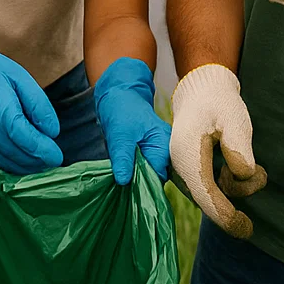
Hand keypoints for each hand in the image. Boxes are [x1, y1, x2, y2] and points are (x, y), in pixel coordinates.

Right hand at [0, 37, 62, 174]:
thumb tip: (52, 132)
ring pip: (5, 162)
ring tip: (44, 161)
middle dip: (37, 162)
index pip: (23, 137)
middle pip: (15, 154)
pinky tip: (27, 159)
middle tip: (54, 160)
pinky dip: (13, 164)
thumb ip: (39, 106)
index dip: (41, 150)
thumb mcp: (23, 79)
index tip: (57, 156)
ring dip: (27, 166)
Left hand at [93, 57, 170, 185]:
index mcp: (164, 145)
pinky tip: (122, 170)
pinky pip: (142, 167)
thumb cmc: (121, 108)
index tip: (126, 191)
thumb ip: (123, 158)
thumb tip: (124, 181)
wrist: (119, 92)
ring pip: (147, 174)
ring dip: (133, 177)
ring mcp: (157, 151)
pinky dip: (132, 170)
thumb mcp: (120, 134)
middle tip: (120, 184)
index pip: (158, 176)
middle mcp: (165, 150)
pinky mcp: (148, 152)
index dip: (143, 186)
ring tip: (119, 177)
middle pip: (155, 178)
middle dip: (137, 183)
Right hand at [168, 64, 265, 238]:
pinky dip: (232, 182)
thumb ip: (239, 148)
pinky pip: (213, 187)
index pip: (206, 194)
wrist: (202, 92)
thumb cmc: (218, 103)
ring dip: (238, 186)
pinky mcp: (193, 172)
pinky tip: (242, 169)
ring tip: (257, 169)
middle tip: (252, 213)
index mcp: (187, 154)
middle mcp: (181, 166)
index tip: (245, 229)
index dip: (225, 215)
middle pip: (209, 199)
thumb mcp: (234, 119)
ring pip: (214, 193)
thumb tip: (240, 175)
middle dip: (235, 201)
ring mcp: (185, 170)